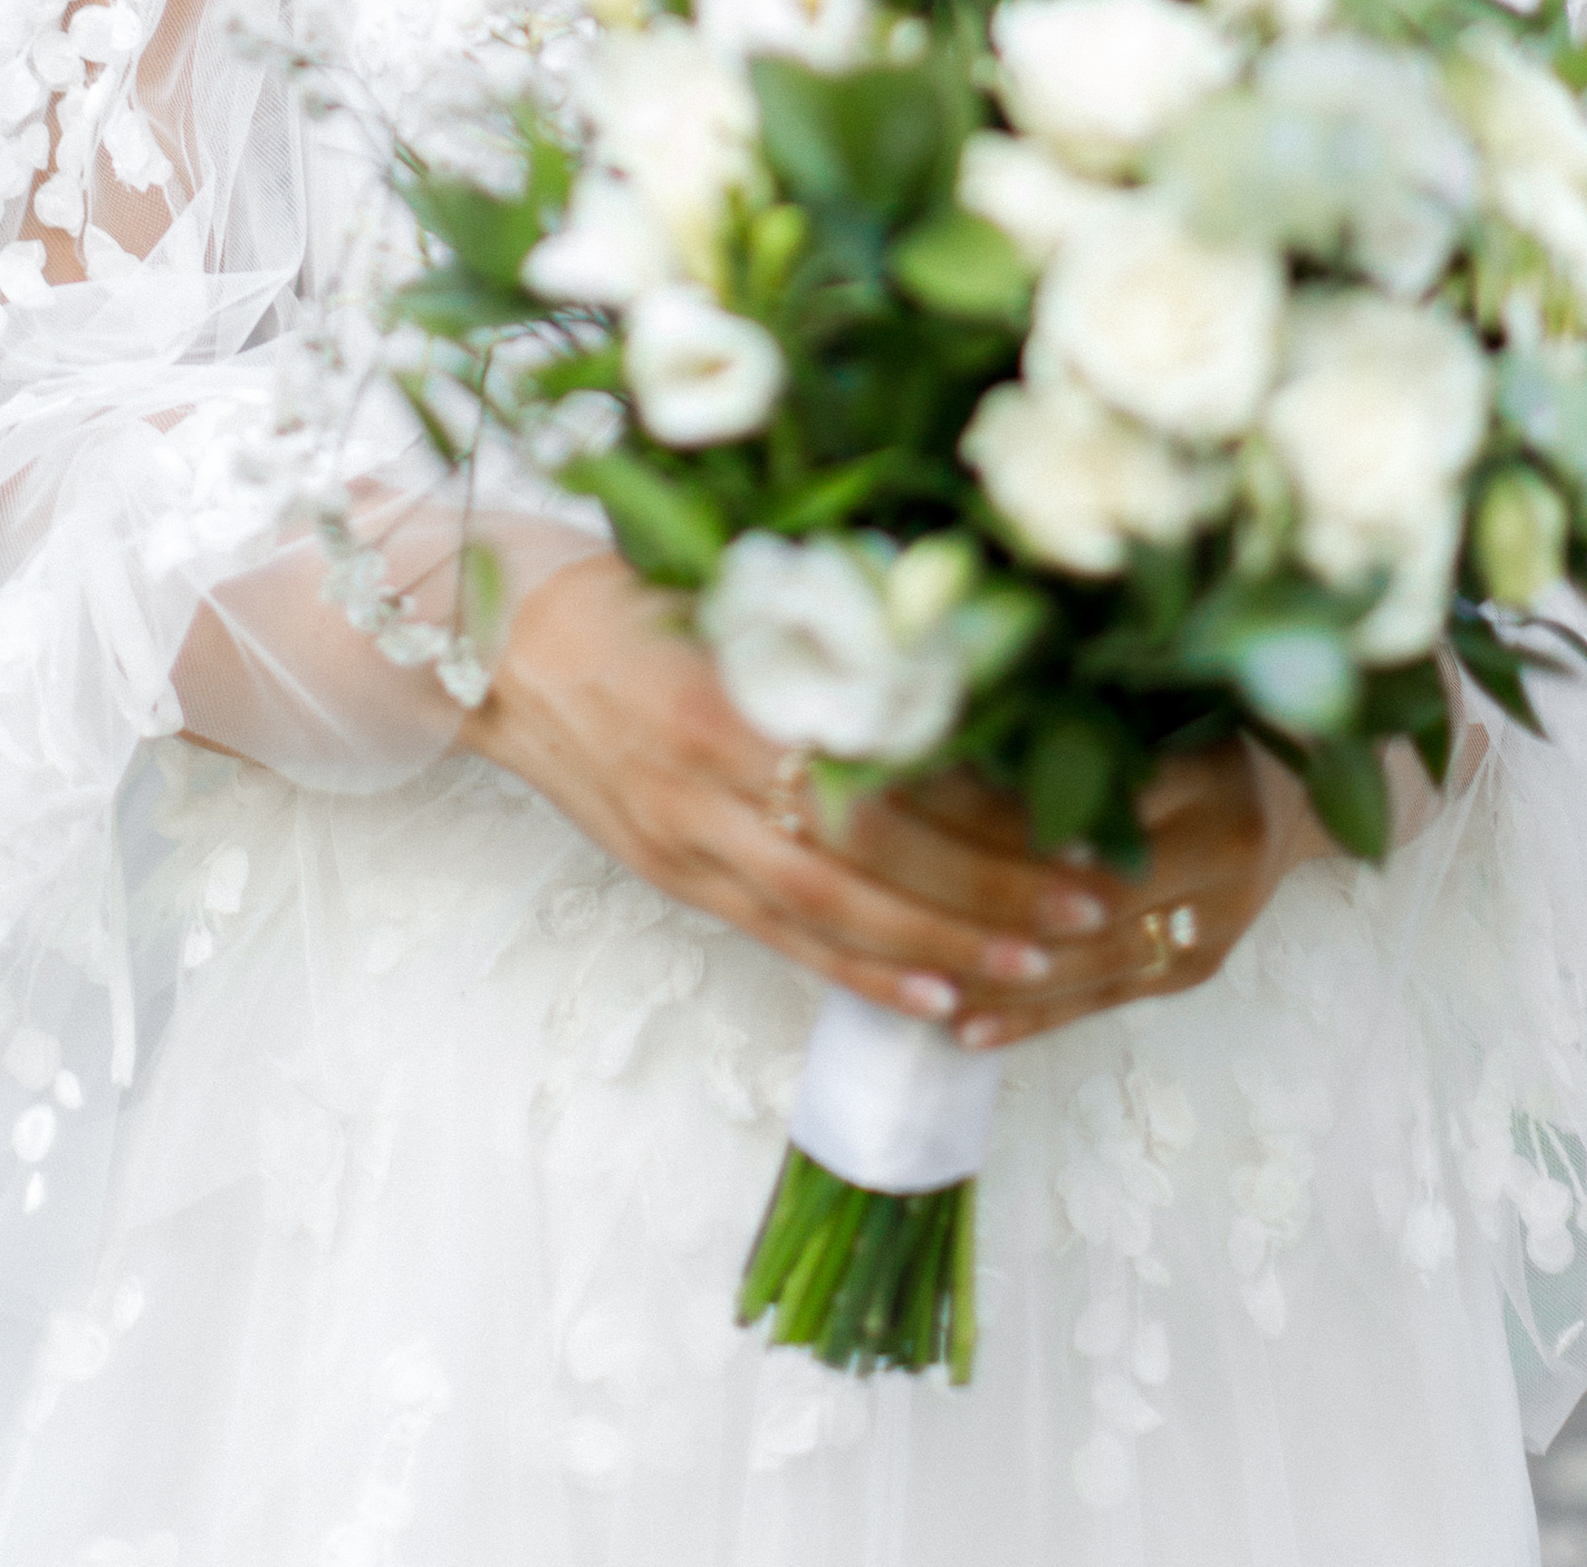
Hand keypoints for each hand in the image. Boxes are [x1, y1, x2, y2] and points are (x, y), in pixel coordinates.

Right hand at [457, 555, 1120, 1028]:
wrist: (500, 639)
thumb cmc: (630, 586)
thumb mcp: (731, 586)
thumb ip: (832, 631)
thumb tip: (969, 660)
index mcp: (736, 687)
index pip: (883, 765)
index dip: (985, 801)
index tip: (1076, 813)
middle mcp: (710, 773)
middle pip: (870, 852)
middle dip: (987, 889)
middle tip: (1087, 908)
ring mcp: (688, 834)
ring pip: (831, 912)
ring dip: (940, 945)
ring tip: (1037, 968)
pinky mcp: (674, 874)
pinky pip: (779, 939)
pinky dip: (861, 975)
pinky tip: (934, 999)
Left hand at [833, 745, 1323, 1051]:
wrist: (1300, 790)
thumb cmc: (1206, 720)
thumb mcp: (1155, 700)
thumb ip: (1076, 719)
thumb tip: (948, 720)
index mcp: (1208, 774)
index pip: (1088, 805)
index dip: (999, 814)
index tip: (909, 808)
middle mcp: (1219, 855)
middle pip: (1082, 895)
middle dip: (981, 901)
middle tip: (887, 898)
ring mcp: (1209, 925)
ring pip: (1084, 963)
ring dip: (993, 974)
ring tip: (906, 974)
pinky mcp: (1192, 972)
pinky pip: (1101, 1004)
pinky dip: (1029, 1018)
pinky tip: (962, 1028)